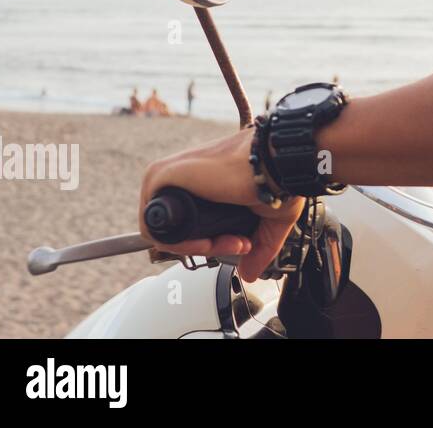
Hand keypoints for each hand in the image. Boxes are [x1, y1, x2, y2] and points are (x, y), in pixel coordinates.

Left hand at [137, 127, 304, 281]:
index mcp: (201, 177)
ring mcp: (166, 175)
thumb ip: (259, 246)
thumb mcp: (268, 216)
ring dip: (199, 248)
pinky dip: (181, 245)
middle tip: (239, 245)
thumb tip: (251, 274)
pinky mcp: (159, 178)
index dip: (215, 242)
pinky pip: (155, 229)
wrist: (277, 158)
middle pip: (178, 229)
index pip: (190, 222)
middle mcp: (180, 174)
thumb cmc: (276, 174)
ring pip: (167, 232)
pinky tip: (209, 242)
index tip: (243, 244)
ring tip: (228, 243)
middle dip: (210, 246)